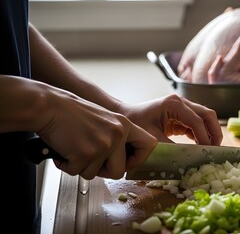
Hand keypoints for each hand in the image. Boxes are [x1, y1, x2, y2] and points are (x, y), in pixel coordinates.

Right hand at [36, 85, 157, 179]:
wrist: (49, 106)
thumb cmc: (71, 114)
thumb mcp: (104, 119)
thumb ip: (115, 136)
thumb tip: (121, 160)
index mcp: (124, 125)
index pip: (149, 145)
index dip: (138, 159)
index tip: (126, 162)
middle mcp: (118, 134)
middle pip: (119, 171)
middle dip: (103, 172)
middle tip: (90, 160)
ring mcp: (103, 144)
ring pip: (94, 174)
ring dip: (81, 167)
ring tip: (74, 148)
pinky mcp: (86, 154)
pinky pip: (77, 172)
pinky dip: (67, 165)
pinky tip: (64, 149)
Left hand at [119, 94, 222, 145]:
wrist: (125, 117)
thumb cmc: (135, 124)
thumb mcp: (152, 138)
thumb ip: (171, 147)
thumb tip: (188, 158)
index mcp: (174, 104)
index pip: (196, 120)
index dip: (204, 136)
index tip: (206, 151)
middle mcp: (181, 102)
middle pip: (207, 115)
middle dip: (214, 132)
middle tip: (215, 149)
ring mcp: (183, 108)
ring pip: (205, 118)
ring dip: (210, 133)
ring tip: (210, 150)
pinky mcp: (181, 116)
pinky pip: (197, 124)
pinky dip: (202, 135)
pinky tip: (201, 147)